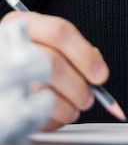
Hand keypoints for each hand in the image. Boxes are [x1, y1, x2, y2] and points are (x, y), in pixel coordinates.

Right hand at [1, 11, 108, 130]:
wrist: (1, 74)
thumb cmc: (26, 57)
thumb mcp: (44, 40)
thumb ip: (71, 48)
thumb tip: (96, 68)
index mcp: (23, 24)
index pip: (59, 32)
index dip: (85, 55)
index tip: (101, 75)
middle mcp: (8, 45)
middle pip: (52, 63)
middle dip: (78, 86)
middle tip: (88, 98)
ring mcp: (2, 73)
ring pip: (42, 92)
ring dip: (67, 107)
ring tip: (73, 110)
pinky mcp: (2, 101)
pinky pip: (29, 115)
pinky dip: (50, 120)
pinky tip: (55, 116)